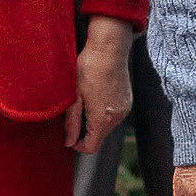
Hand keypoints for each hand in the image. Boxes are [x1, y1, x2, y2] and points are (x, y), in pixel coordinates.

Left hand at [64, 17, 134, 154]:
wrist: (109, 48)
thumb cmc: (88, 68)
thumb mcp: (74, 96)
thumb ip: (71, 123)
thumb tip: (68, 142)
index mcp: (102, 119)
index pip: (91, 147)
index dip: (77, 144)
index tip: (68, 133)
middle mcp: (117, 117)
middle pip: (99, 137)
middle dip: (85, 130)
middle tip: (75, 110)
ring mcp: (124, 109)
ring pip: (106, 126)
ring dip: (95, 120)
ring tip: (86, 99)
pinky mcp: (127, 101)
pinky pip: (113, 115)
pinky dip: (104, 111)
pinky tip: (97, 94)